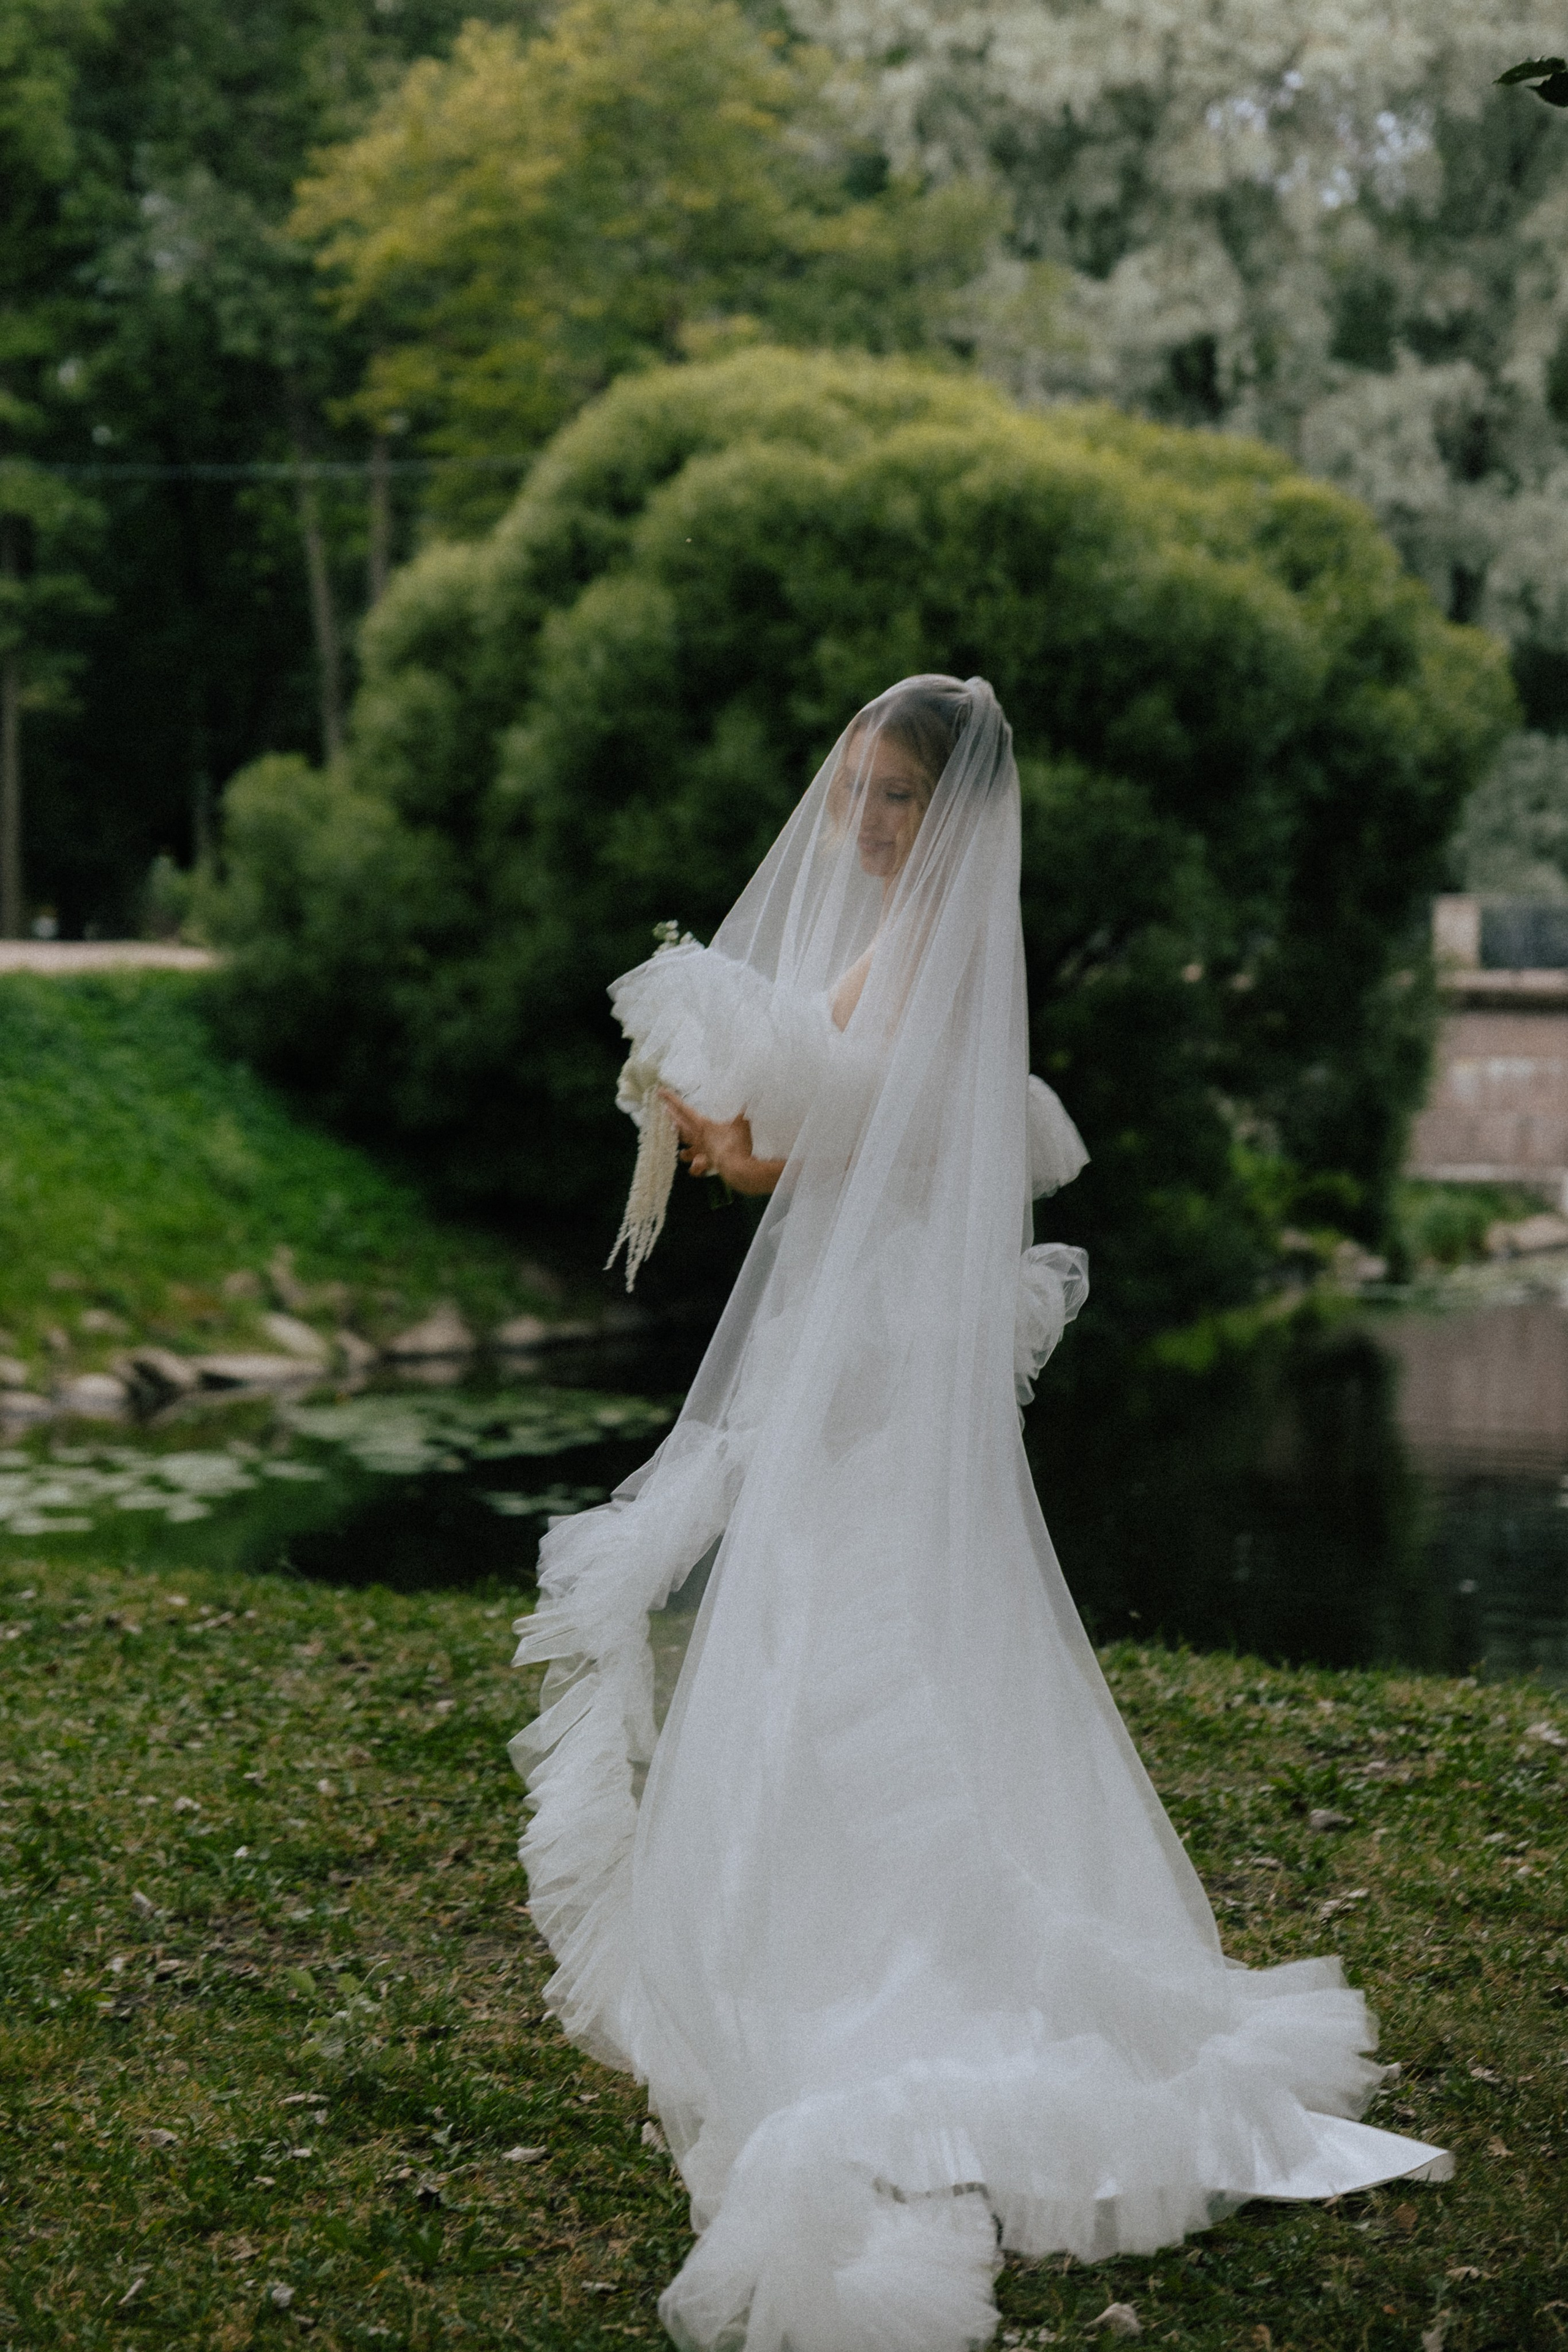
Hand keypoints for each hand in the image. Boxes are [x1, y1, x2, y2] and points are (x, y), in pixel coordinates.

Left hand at [659, 1091, 784, 1196]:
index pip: (684, 1109)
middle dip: (671, 1117)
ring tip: (680, 1148)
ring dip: (681, 1148)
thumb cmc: (736, 1143)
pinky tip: (696, 1168)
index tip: (661, 1092)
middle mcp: (698, 1139)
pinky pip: (698, 1168)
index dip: (672, 1100)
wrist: (737, 1167)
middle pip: (679, 1127)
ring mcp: (701, 1153)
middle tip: (663, 1110)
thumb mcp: (742, 1122)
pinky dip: (696, 1168)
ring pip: (685, 1151)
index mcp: (703, 1125)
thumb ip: (744, 1111)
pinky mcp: (708, 1164)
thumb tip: (750, 1099)